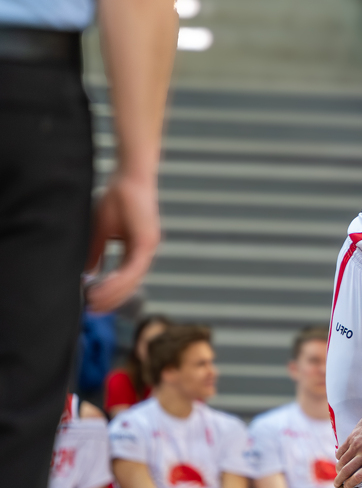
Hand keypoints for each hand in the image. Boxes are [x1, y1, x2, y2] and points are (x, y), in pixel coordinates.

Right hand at [85, 174, 160, 312]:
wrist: (130, 176)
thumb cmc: (117, 198)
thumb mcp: (101, 230)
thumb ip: (96, 252)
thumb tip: (86, 272)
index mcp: (137, 250)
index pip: (126, 279)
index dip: (111, 293)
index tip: (95, 305)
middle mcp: (146, 252)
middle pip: (131, 285)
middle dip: (111, 300)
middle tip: (93, 312)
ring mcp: (149, 248)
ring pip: (132, 280)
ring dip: (113, 293)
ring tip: (93, 302)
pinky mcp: (147, 242)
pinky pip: (132, 268)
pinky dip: (117, 279)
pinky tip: (101, 287)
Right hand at [334, 412, 361, 487]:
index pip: (358, 477)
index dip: (350, 484)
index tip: (347, 487)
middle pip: (346, 471)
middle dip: (339, 480)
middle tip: (337, 485)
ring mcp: (356, 445)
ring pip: (342, 461)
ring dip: (338, 470)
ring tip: (338, 474)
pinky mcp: (352, 437)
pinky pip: (341, 450)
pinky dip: (338, 457)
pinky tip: (339, 460)